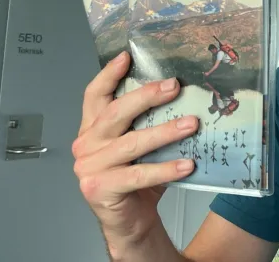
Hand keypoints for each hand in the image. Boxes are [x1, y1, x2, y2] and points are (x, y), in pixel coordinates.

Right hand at [72, 51, 198, 243]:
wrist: (130, 221)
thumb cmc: (137, 181)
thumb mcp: (140, 146)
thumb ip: (147, 123)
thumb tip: (183, 97)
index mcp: (93, 130)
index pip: (94, 96)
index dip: (108, 75)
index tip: (126, 57)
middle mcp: (87, 145)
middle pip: (115, 113)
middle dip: (147, 96)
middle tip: (174, 86)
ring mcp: (90, 167)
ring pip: (132, 143)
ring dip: (165, 132)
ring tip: (191, 124)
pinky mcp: (101, 188)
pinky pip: (139, 174)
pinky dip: (166, 168)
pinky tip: (187, 164)